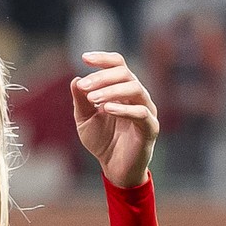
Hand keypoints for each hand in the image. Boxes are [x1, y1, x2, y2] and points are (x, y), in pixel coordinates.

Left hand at [71, 52, 159, 187]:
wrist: (114, 168)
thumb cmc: (102, 141)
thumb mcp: (84, 120)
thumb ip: (81, 101)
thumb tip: (75, 80)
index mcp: (122, 90)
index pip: (118, 65)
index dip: (103, 59)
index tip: (84, 58)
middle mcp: (137, 96)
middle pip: (125, 74)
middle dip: (101, 77)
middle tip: (83, 87)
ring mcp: (146, 110)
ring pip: (134, 89)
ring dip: (111, 90)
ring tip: (92, 99)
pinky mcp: (150, 128)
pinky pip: (141, 113)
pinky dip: (124, 109)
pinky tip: (107, 109)